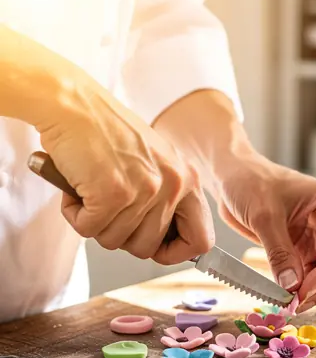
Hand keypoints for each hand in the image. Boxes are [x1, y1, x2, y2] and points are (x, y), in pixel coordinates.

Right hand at [37, 76, 213, 262]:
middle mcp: (172, 186)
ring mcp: (144, 190)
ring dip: (96, 223)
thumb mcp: (155, 165)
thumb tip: (166, 245)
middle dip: (122, 236)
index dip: (175, 253)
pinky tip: (77, 189)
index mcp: (187, 180)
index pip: (201, 241)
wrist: (72, 104)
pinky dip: (75, 215)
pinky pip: (89, 230)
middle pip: (148, 249)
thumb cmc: (107, 133)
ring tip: (92, 191)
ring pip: (116, 242)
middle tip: (108, 209)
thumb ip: (166, 201)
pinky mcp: (112, 193)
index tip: (156, 248)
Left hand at [217, 154, 315, 311]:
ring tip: (294, 304)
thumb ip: (279, 253)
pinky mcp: (304, 249)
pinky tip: (289, 298)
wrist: (233, 177)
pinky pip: (312, 274)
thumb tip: (291, 287)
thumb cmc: (250, 182)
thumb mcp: (264, 216)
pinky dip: (303, 288)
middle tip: (300, 304)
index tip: (304, 291)